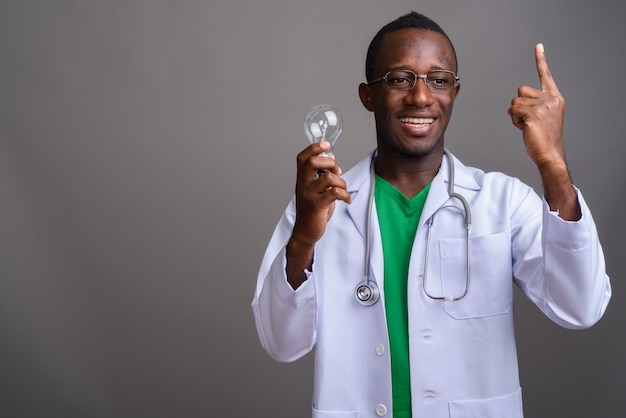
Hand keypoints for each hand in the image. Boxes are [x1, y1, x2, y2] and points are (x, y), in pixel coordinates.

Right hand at [292, 141, 350, 244]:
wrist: (305, 232)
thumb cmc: (313, 210)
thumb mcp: (316, 189)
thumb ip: (322, 173)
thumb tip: (332, 157)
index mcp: (302, 179)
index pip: (303, 158)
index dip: (314, 147)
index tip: (326, 144)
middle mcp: (302, 184)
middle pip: (313, 162)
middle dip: (331, 163)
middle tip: (337, 173)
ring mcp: (308, 194)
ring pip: (328, 177)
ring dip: (341, 181)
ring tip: (343, 190)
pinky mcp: (316, 205)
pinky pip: (334, 193)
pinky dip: (345, 195)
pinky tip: (347, 200)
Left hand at [508, 43, 565, 168]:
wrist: (549, 154)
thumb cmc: (543, 138)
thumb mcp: (542, 117)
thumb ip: (533, 105)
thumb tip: (515, 104)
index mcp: (555, 98)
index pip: (545, 75)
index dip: (541, 60)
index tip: (538, 45)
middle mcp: (550, 98)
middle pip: (520, 91)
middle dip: (519, 105)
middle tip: (529, 120)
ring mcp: (543, 106)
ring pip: (514, 102)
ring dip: (516, 115)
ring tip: (528, 126)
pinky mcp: (533, 114)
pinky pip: (513, 111)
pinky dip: (515, 121)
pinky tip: (525, 129)